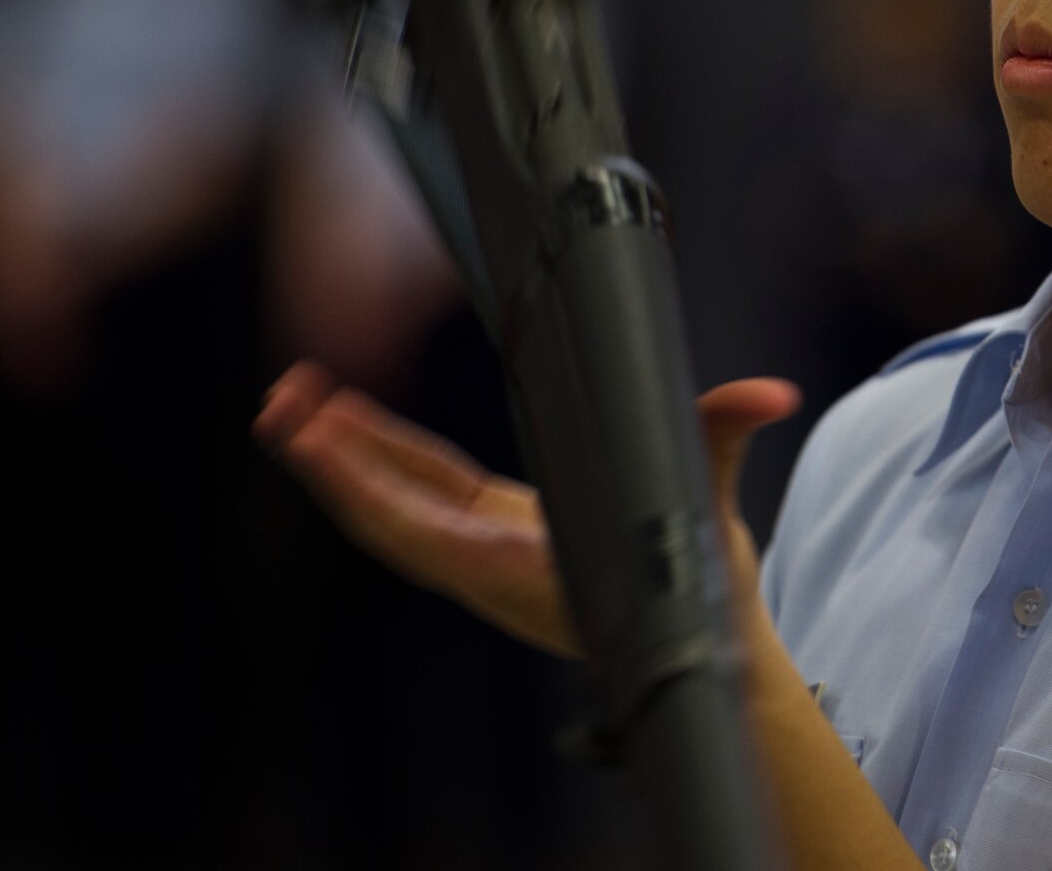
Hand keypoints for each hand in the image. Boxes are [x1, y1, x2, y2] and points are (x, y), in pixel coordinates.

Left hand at [253, 362, 799, 657]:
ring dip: (341, 458)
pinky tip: (345, 422)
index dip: (369, 485)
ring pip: (393, 508)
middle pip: (388, 518)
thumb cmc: (698, 597)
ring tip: (288, 401)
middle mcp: (486, 569)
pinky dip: (378, 461)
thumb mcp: (707, 513)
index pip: (427, 527)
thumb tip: (770, 393)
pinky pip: (418, 497)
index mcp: (522, 569)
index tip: (320, 443)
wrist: (694, 657)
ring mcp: (480, 554)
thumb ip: (723, 440)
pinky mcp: (487, 533)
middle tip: (280, 405)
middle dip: (331, 465)